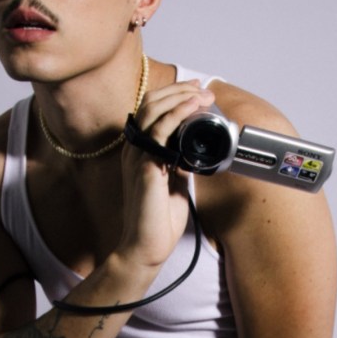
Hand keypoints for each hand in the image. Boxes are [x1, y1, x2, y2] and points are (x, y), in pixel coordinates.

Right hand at [117, 81, 215, 269]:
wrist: (146, 247)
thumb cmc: (158, 220)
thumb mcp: (174, 184)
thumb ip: (179, 164)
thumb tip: (194, 150)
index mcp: (139, 152)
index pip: (151, 110)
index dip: (173, 95)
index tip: (196, 91)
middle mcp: (134, 150)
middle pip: (150, 104)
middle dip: (178, 91)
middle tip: (202, 90)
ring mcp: (137, 157)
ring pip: (152, 111)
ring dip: (179, 98)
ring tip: (201, 95)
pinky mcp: (145, 167)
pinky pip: (159, 131)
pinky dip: (176, 114)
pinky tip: (191, 108)